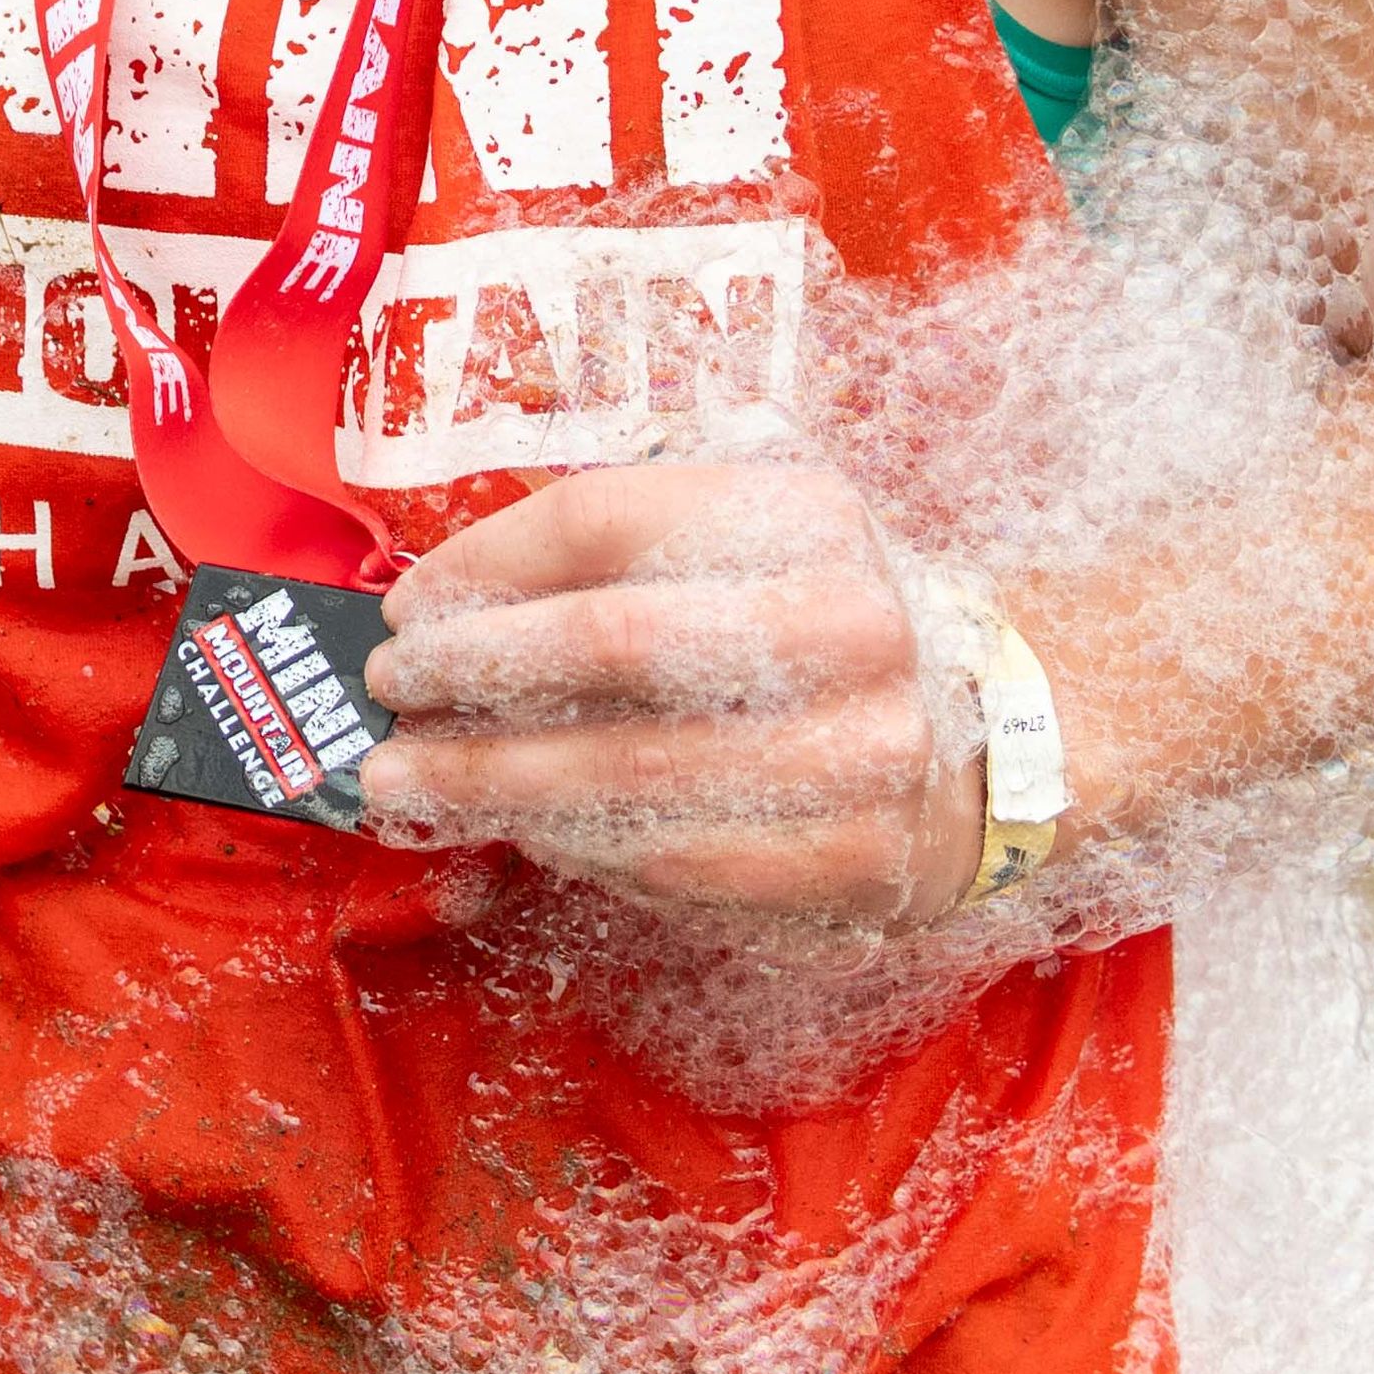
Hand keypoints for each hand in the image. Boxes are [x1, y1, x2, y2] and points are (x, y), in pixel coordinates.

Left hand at [356, 459, 979, 920]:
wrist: (981, 745)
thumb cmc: (809, 632)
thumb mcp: (749, 543)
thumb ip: (620, 553)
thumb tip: (443, 607)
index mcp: (807, 514)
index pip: (605, 521)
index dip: (482, 566)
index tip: (408, 608)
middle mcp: (844, 621)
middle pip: (610, 641)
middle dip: (473, 672)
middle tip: (392, 692)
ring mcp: (857, 748)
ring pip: (627, 770)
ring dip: (491, 782)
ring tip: (409, 779)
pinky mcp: (849, 857)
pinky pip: (670, 860)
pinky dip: (572, 844)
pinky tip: (518, 829)